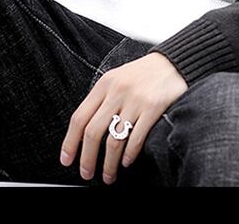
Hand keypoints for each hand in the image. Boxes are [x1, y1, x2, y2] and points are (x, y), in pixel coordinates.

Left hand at [59, 51, 187, 184]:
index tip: (67, 160)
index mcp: (104, 84)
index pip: (79, 117)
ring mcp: (135, 100)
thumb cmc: (142, 74)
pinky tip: (126, 162)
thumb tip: (83, 131)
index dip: (70, 142)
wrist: (172, 62)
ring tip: (108, 175)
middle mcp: (117, 91)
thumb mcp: (116, 79)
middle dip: (87, 159)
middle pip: (93, 132)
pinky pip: (136, 138)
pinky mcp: (153, 107)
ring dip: (109, 164)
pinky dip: (129, 155)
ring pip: (114, 140)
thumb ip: (101, 100)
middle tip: (87, 174)